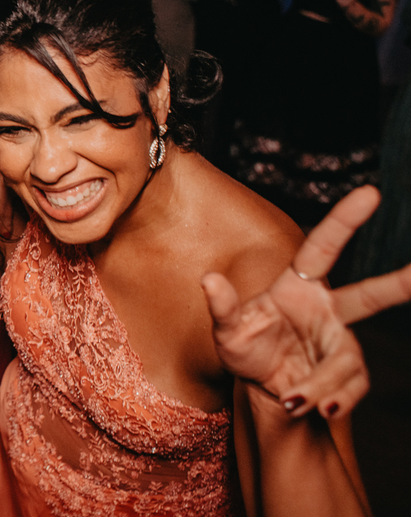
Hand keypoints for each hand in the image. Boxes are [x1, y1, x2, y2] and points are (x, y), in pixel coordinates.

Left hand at [202, 186, 410, 419]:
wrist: (262, 388)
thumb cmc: (244, 348)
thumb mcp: (226, 331)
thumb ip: (222, 307)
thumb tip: (209, 279)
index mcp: (298, 286)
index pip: (323, 247)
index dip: (345, 220)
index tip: (371, 192)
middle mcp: (327, 309)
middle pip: (368, 297)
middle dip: (398, 286)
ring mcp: (340, 340)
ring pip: (346, 360)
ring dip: (322, 383)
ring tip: (293, 398)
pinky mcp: (347, 371)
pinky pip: (350, 386)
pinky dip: (334, 398)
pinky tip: (318, 408)